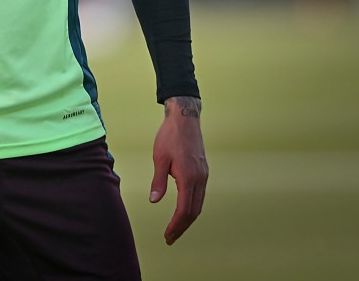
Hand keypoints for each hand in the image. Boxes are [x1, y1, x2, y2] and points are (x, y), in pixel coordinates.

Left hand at [150, 96, 208, 244]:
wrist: (185, 119)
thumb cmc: (169, 137)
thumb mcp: (159, 158)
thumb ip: (158, 181)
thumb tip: (154, 201)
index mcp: (188, 177)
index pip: (184, 210)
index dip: (176, 225)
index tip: (167, 236)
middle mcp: (200, 179)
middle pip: (194, 211)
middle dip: (182, 226)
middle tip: (170, 238)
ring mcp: (204, 175)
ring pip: (199, 204)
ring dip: (187, 218)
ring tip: (175, 228)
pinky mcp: (203, 171)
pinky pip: (200, 195)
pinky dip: (192, 207)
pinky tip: (183, 211)